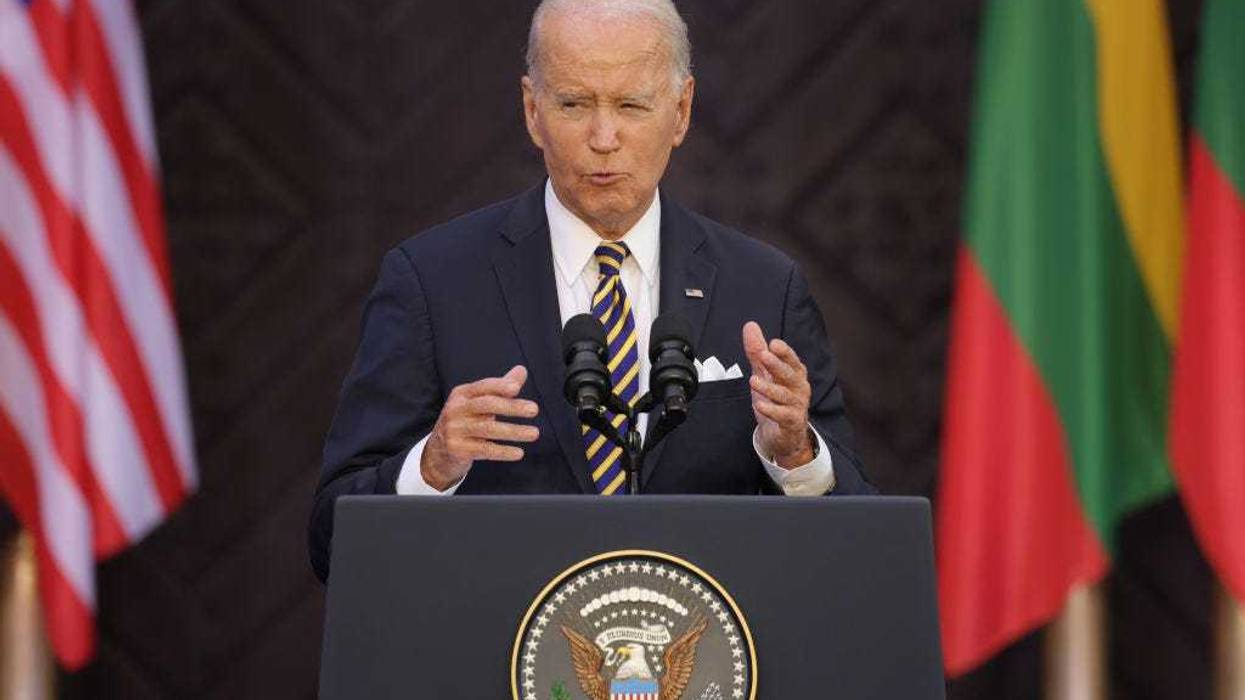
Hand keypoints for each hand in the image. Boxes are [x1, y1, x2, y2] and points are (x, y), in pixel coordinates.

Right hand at [420, 365, 539, 490]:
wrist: (438, 451)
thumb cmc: (465, 422)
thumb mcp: (478, 403)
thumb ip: (500, 388)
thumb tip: (522, 370)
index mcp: (461, 394)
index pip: (483, 387)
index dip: (499, 386)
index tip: (516, 388)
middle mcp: (455, 410)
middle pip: (486, 405)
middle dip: (512, 407)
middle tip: (534, 409)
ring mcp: (454, 430)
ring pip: (487, 429)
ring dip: (514, 431)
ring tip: (534, 433)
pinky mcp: (457, 449)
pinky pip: (484, 450)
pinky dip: (503, 451)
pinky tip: (519, 452)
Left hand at [742, 321, 812, 468]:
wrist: (784, 435)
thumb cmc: (775, 400)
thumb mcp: (764, 374)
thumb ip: (757, 352)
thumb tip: (750, 325)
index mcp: (794, 374)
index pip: (791, 360)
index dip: (784, 352)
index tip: (773, 343)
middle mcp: (799, 388)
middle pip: (790, 375)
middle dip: (777, 365)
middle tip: (764, 355)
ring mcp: (797, 406)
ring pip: (784, 395)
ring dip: (769, 388)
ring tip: (753, 380)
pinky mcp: (791, 423)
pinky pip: (783, 416)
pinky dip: (771, 410)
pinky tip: (759, 405)